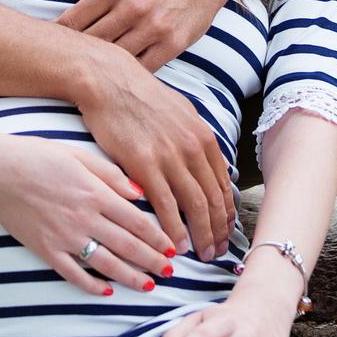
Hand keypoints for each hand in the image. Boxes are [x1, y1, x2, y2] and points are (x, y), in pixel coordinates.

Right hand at [0, 133, 177, 295]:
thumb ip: (111, 174)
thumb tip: (140, 192)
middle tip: (170, 271)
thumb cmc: (36, 155)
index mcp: (95, 193)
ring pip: (106, 264)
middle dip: (152, 261)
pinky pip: (74, 274)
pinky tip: (108, 291)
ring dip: (131, 277)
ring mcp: (64, 237)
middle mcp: (84, 218)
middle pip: (127, 246)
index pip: (137, 221)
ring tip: (148, 285)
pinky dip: (92, 285)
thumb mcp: (78, 154)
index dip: (158, 237)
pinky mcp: (45, 249)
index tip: (172, 247)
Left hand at [58, 0, 228, 71]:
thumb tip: (63, 29)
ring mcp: (153, 27)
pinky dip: (130, 76)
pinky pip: (143, 68)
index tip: (48, 52)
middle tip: (62, 72)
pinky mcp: (172, 44)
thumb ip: (97, 4)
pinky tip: (120, 82)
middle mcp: (132, 7)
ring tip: (89, 81)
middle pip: (92, 43)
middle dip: (77, 58)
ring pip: (116, 58)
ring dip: (103, 70)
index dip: (58, 40)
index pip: (74, 21)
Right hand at [73, 45, 236, 261]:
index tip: (226, 232)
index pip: (223, 185)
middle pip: (213, 200)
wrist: (110, 81)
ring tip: (203, 255)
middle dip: (219, 231)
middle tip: (219, 252)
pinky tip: (176, 245)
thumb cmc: (141, 96)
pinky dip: (174, 228)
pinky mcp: (144, 164)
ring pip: (195, 206)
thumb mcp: (181, 112)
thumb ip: (196, 139)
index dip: (226, 214)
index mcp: (203, 137)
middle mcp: (193, 148)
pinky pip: (165, 204)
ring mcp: (170, 156)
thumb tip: (208, 160)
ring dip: (201, 235)